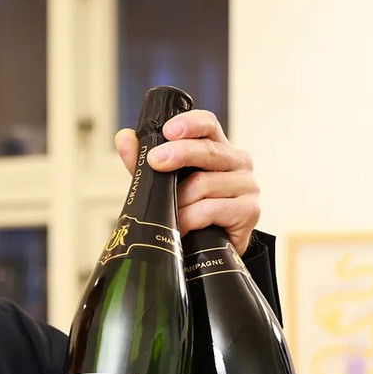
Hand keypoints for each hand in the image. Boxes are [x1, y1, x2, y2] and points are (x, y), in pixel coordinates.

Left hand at [115, 109, 259, 253]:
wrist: (206, 250)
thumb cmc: (188, 210)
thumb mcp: (162, 184)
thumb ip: (143, 162)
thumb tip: (123, 137)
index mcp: (216, 149)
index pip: (208, 125)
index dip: (190, 123)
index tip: (168, 130)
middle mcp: (237, 162)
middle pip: (208, 150)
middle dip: (179, 154)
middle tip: (155, 161)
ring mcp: (247, 186)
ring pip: (205, 183)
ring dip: (178, 200)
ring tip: (167, 213)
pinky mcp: (249, 211)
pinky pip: (211, 209)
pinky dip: (189, 219)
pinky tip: (182, 227)